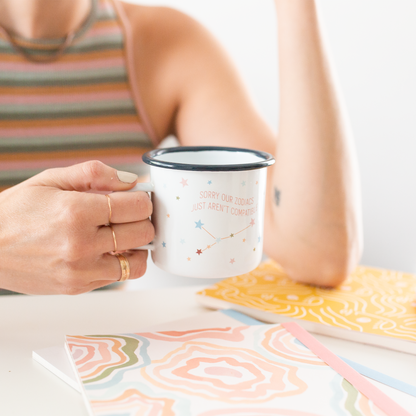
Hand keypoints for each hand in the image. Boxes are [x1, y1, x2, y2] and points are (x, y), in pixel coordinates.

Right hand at [0, 161, 153, 294]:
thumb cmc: (17, 211)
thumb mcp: (51, 180)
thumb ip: (95, 173)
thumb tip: (131, 181)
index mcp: (76, 211)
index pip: (136, 206)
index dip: (143, 200)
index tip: (137, 198)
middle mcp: (81, 244)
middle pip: (143, 233)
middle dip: (143, 220)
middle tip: (131, 215)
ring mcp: (80, 270)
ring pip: (138, 261)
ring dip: (137, 246)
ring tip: (123, 235)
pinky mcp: (78, 287)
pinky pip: (119, 276)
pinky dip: (122, 262)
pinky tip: (108, 250)